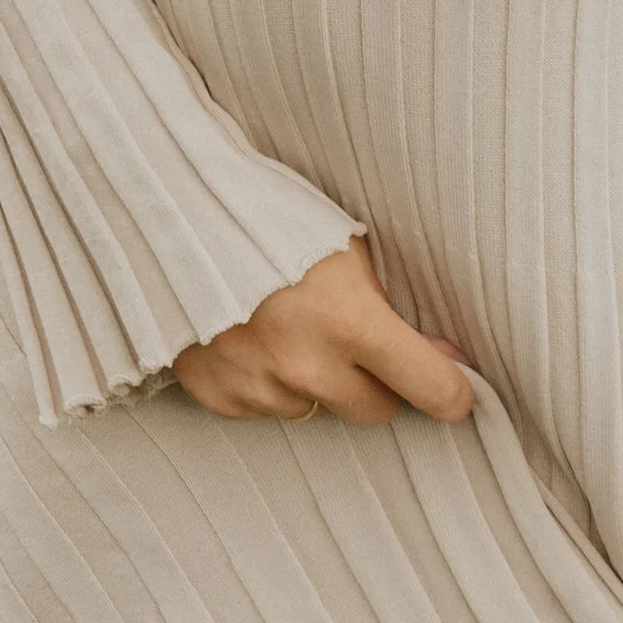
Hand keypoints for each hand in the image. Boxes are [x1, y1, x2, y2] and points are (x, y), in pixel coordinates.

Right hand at [171, 239, 475, 427]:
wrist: (166, 212)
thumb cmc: (264, 214)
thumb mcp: (344, 242)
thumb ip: (392, 301)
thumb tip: (444, 353)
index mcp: (349, 320)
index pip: (430, 388)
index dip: (451, 393)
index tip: (457, 392)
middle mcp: (306, 365)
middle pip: (375, 409)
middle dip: (378, 381)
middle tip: (358, 340)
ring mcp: (258, 387)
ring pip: (315, 408)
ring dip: (314, 380)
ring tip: (287, 324)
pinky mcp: (219, 397)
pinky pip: (263, 408)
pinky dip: (264, 382)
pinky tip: (248, 336)